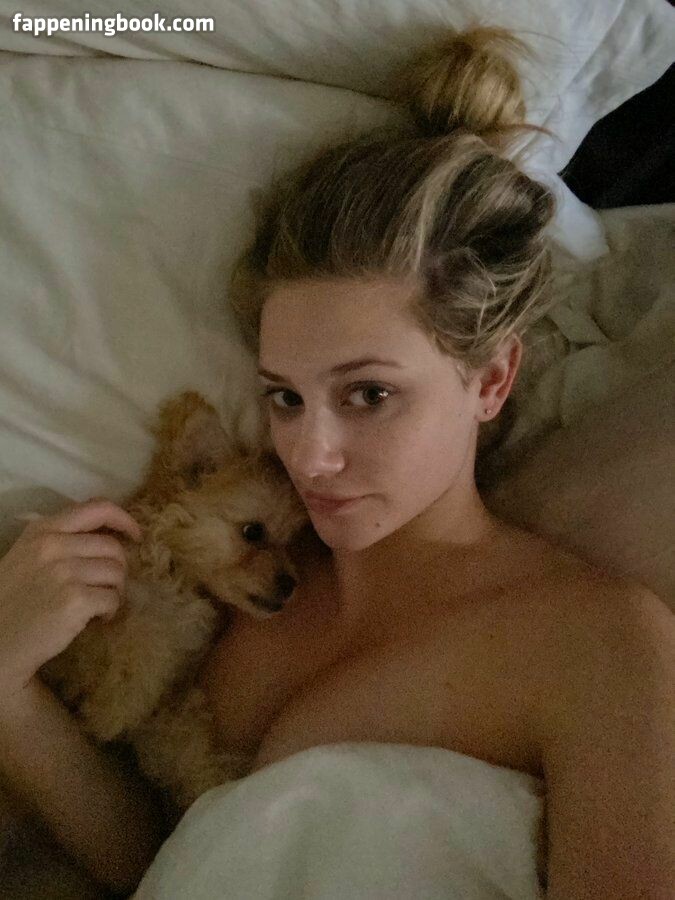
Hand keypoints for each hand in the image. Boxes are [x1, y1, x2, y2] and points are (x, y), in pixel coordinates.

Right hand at [0, 498, 141, 699]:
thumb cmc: (12, 600)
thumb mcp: (27, 555)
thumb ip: (60, 538)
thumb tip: (105, 530)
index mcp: (42, 530)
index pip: (97, 509)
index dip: (124, 520)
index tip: (135, 535)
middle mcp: (53, 546)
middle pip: (112, 547)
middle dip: (117, 569)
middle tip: (106, 586)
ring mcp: (65, 573)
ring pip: (117, 573)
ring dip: (115, 591)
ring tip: (97, 604)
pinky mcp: (75, 600)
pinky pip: (113, 599)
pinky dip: (110, 611)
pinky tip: (94, 618)